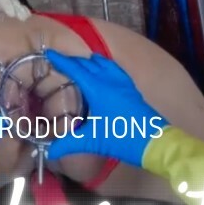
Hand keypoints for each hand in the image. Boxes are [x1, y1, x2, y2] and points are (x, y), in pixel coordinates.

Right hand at [43, 50, 165, 166]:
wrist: (154, 142)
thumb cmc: (122, 139)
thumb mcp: (92, 142)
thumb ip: (68, 144)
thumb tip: (49, 152)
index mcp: (98, 89)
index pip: (75, 69)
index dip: (61, 60)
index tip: (49, 52)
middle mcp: (110, 80)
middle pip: (88, 63)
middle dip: (73, 60)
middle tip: (59, 61)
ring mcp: (122, 82)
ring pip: (102, 63)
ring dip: (88, 60)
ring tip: (78, 63)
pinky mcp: (131, 87)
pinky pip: (114, 68)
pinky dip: (103, 65)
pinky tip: (102, 70)